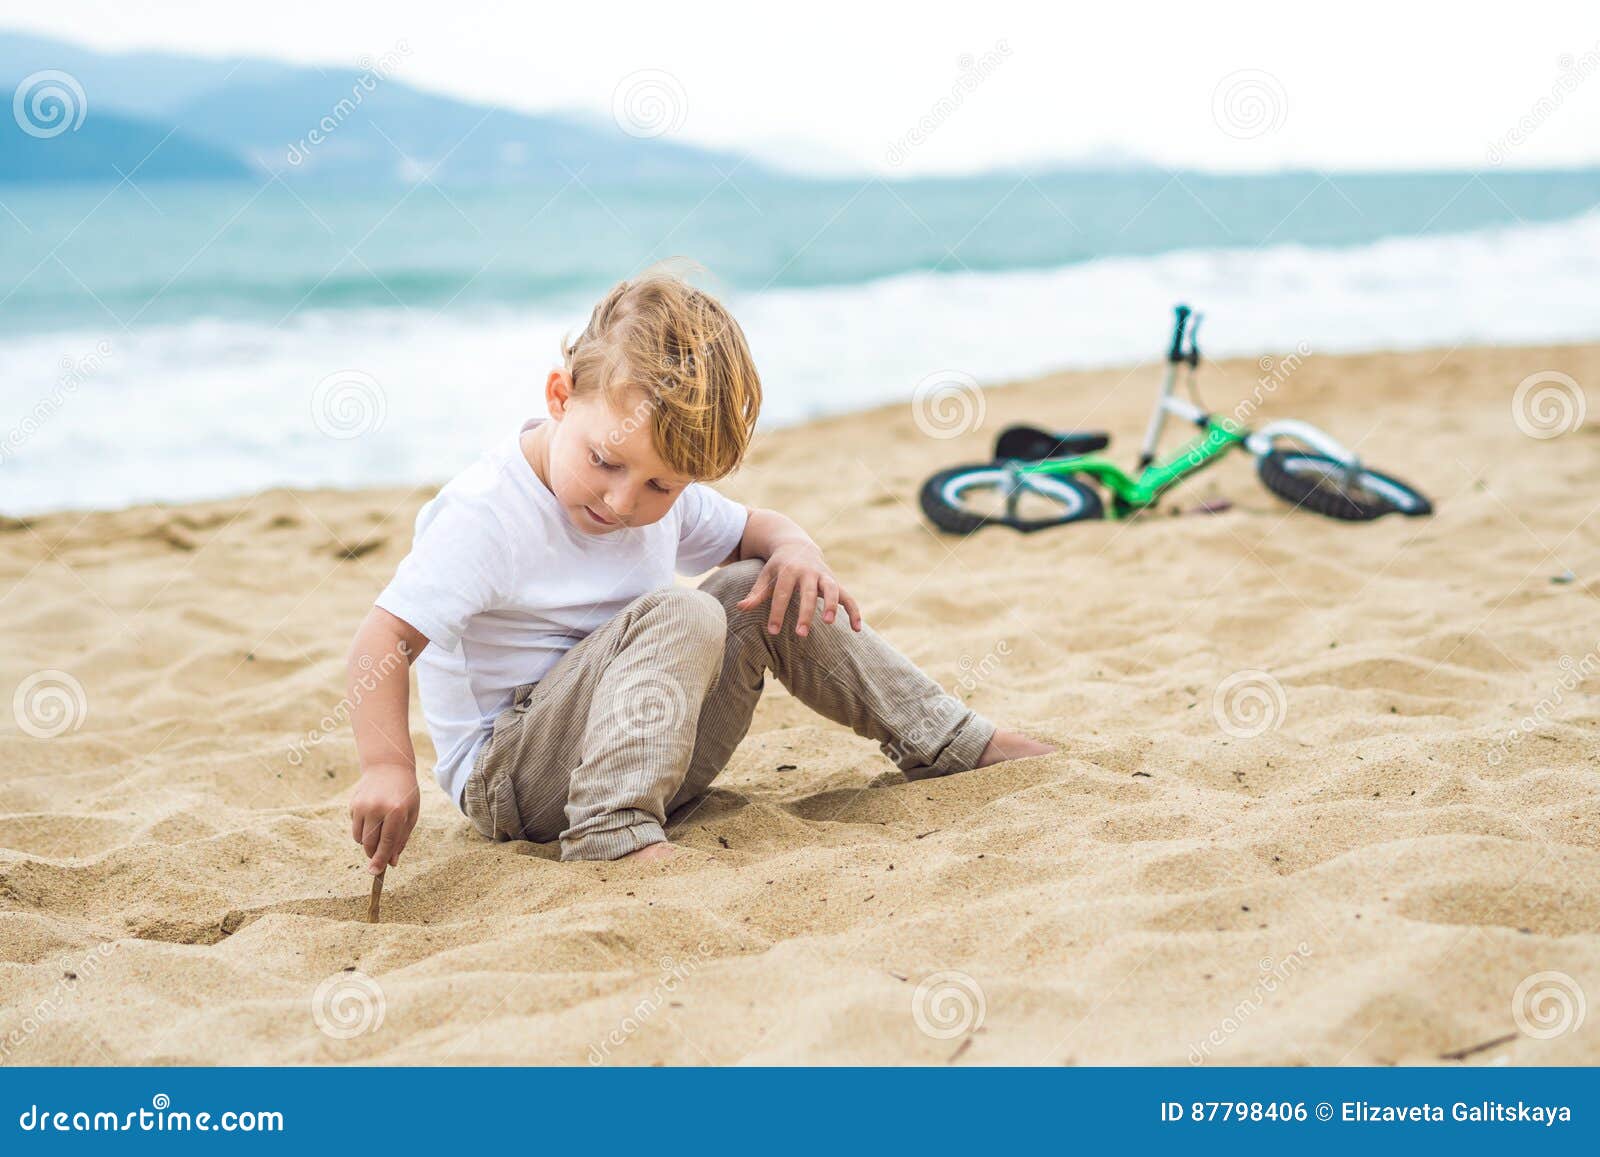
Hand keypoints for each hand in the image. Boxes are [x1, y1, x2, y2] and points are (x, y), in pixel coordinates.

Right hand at [350, 763, 420, 873]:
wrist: (389, 767)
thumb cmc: (405, 793)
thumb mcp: (411, 814)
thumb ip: (402, 839)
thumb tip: (391, 863)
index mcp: (396, 811)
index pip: (386, 842)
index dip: (381, 860)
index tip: (375, 873)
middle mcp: (377, 808)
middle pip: (369, 843)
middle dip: (374, 853)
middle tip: (379, 856)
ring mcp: (362, 805)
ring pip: (359, 838)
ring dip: (367, 842)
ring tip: (380, 830)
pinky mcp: (353, 804)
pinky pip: (355, 827)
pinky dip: (363, 829)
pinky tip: (373, 816)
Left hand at [736, 541, 862, 636]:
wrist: (797, 546)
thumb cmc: (778, 566)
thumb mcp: (765, 575)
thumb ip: (756, 593)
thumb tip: (740, 608)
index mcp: (788, 570)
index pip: (782, 593)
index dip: (777, 612)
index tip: (773, 631)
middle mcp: (808, 572)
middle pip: (808, 593)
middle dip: (806, 613)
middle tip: (801, 634)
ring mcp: (824, 576)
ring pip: (832, 590)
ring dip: (832, 605)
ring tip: (829, 623)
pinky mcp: (835, 582)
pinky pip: (848, 597)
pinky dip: (854, 611)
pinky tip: (856, 629)